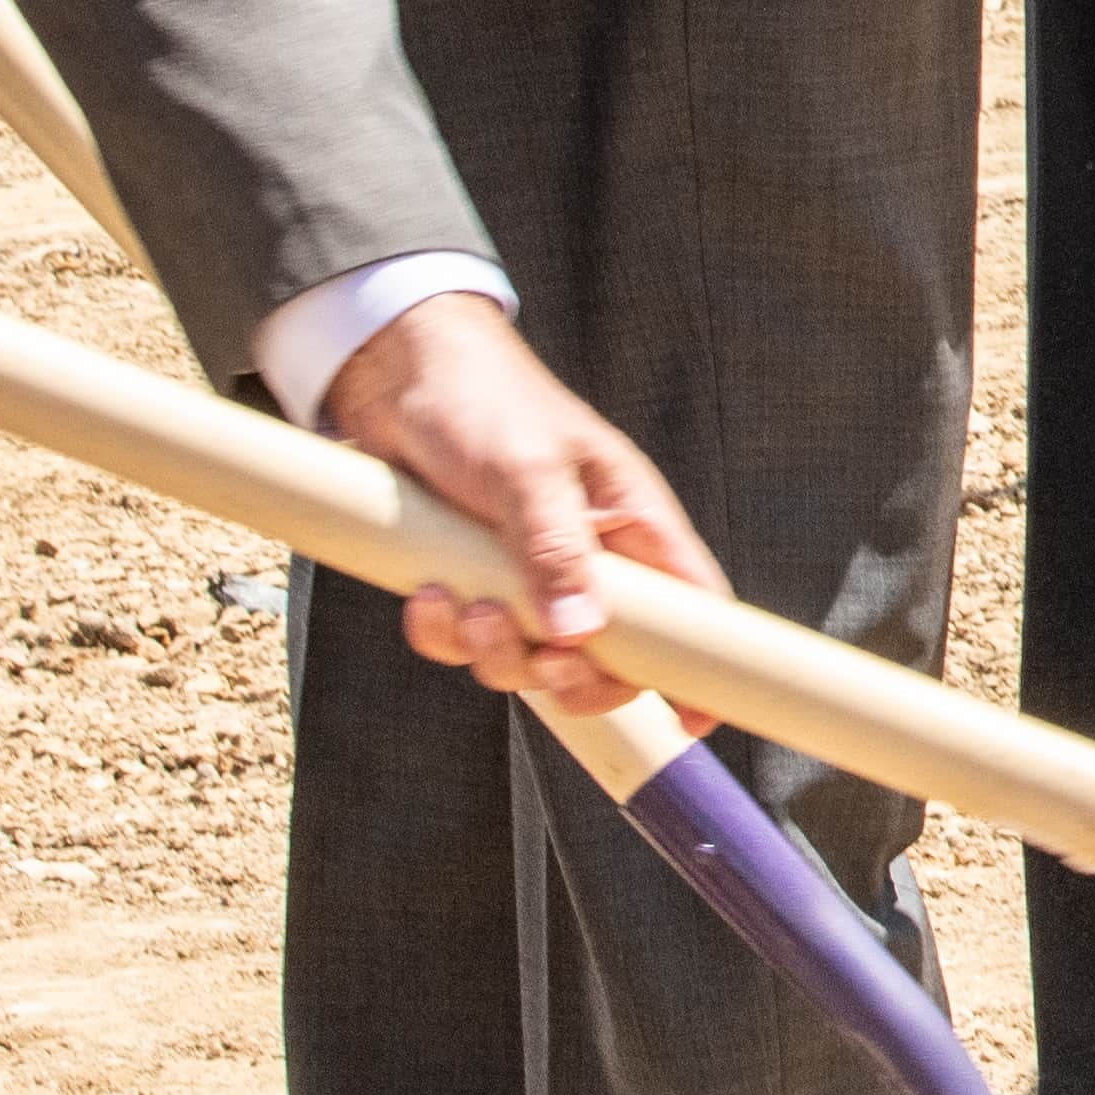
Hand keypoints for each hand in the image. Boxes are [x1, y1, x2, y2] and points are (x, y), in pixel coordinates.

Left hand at [314, 294, 723, 706]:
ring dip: (491, 651)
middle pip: (607, 660)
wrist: (396, 374)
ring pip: (528, 660)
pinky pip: (465, 644)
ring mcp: (529, 577)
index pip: (692, 608)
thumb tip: (578, 634)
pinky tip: (429, 591)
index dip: (698, 670)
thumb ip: (556, 549)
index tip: (690, 720)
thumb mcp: (526, 469)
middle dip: (566, 674)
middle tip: (537, 656)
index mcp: (633, 525)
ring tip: (462, 599)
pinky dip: (443, 634)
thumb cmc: (485, 399)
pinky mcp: (473, 583)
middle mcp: (590, 559)